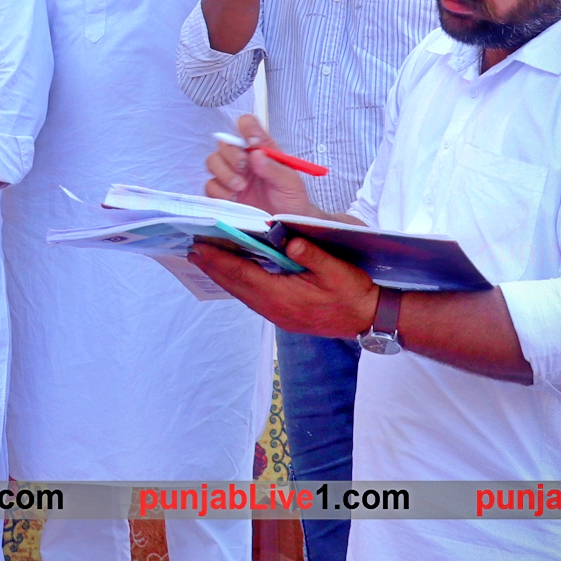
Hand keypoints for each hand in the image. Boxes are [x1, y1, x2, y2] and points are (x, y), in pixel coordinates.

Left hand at [187, 236, 377, 338]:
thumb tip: (290, 240)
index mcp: (282, 296)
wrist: (369, 320)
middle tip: (191, 250)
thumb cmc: (353, 293)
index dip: (218, 260)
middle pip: (235, 285)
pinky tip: (234, 274)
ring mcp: (277, 315)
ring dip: (223, 276)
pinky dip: (238, 283)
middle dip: (212, 267)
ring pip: (241, 293)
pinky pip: (252, 298)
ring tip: (205, 259)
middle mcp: (273, 308)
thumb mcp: (337, 270)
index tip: (198, 247)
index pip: (242, 274)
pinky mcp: (282, 316)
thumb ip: (312, 254)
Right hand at [205, 114, 318, 215]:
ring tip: (240, 187)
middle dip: (231, 155)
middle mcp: (243, 158)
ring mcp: (230, 176)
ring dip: (224, 173)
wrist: (286, 226)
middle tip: (243, 168)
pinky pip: (209, 185)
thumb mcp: (290, 182)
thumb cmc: (292, 199)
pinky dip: (219, 191)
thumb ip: (274, 168)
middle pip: (223, 143)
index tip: (252, 142)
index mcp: (261, 149)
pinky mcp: (222, 194)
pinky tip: (234, 199)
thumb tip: (255, 154)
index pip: (247, 126)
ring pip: (212, 161)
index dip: (246, 128)